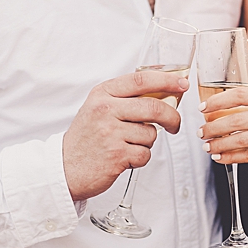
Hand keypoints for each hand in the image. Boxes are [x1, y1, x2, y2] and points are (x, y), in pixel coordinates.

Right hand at [62, 69, 187, 201]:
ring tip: (126, 145)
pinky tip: (123, 157)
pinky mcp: (117, 154)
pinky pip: (145, 153)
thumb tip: (162, 93)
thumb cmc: (86, 138)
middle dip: (172, 117)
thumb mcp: (97, 108)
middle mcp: (105, 110)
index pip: (141, 80)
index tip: (182, 84)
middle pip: (153, 107)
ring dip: (146, 142)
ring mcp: (110, 132)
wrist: (65, 167)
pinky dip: (139, 158)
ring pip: (151, 134)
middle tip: (174, 125)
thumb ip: (124, 99)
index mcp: (102, 94)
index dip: (166, 80)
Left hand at [199, 85, 247, 178]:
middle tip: (201, 131)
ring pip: (241, 139)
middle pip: (237, 119)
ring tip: (208, 146)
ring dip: (219, 144)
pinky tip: (221, 157)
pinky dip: (232, 157)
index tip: (203, 108)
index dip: (217, 101)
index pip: (240, 94)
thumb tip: (223, 107)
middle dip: (213, 127)